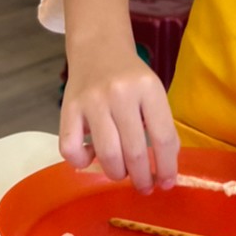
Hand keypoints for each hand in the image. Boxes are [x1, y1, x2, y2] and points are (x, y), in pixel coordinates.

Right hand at [58, 39, 179, 193]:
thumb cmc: (131, 77)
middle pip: (135, 151)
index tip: (167, 183)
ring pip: (107, 154)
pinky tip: (91, 158)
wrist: (99, 48)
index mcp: (148, 88)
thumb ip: (160, 125)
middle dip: (142, 178)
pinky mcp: (68, 108)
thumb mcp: (153, 93)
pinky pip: (71, 149)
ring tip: (122, 173)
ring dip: (117, 173)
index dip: (167, 167)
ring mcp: (92, 101)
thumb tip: (165, 169)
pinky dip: (82, 162)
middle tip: (144, 187)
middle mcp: (120, 93)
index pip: (163, 137)